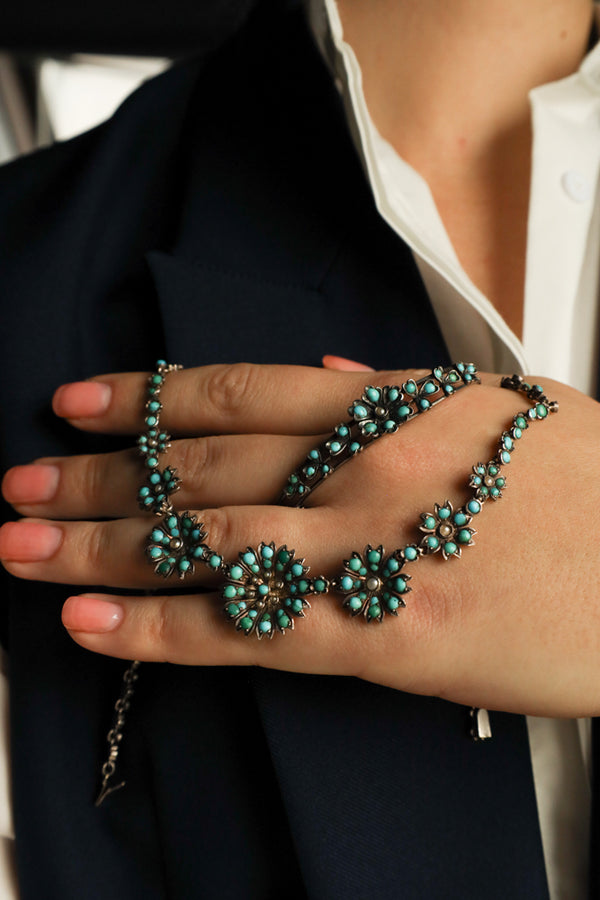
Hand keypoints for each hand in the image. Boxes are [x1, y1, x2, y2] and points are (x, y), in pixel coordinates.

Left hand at [1, 362, 597, 716]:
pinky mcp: (386, 639)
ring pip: (205, 545)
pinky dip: (161, 630)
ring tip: (22, 549)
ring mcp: (371, 553)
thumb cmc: (597, 490)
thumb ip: (411, 392)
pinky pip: (249, 632)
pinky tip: (94, 624)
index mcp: (398, 409)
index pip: (238, 395)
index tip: (76, 404)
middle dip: (97, 476)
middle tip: (19, 485)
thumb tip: (335, 375)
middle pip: (200, 470)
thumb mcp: (510, 407)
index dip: (145, 398)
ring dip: (101, 547)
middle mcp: (368, 471)